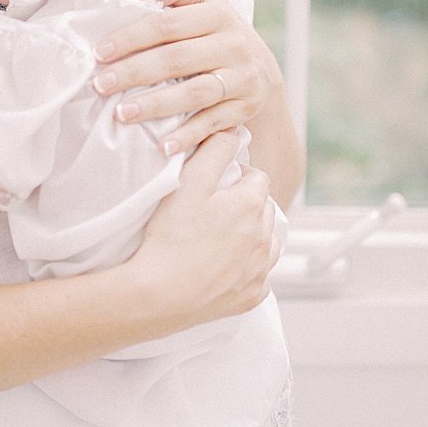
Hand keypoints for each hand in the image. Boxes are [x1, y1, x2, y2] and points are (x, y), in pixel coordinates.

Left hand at [92, 0, 282, 153]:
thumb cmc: (217, 32)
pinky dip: (187, 136)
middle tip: (100, 84)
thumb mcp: (205, 1)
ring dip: (156, 105)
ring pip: (195, 92)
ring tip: (121, 114)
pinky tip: (161, 146)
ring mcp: (242, 77)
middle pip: (177, 58)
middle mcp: (234, 44)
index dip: (131, 37)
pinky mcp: (245, 107)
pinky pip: (213, 123)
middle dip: (134, 72)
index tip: (99, 52)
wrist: (261, 71)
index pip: (168, 23)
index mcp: (219, 12)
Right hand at [130, 130, 281, 326]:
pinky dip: (248, 268)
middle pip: (264, 209)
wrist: (159, 294)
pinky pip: (259, 275)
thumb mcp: (188, 181)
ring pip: (268, 242)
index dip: (237, 176)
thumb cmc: (170, 237)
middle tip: (215, 209)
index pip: (257, 177)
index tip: (216, 183)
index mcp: (253, 205)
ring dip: (253, 236)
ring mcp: (260, 269)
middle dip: (246, 204)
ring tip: (222, 237)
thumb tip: (232, 131)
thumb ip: (214, 150)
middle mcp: (265, 237)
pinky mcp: (252, 296)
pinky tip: (224, 266)